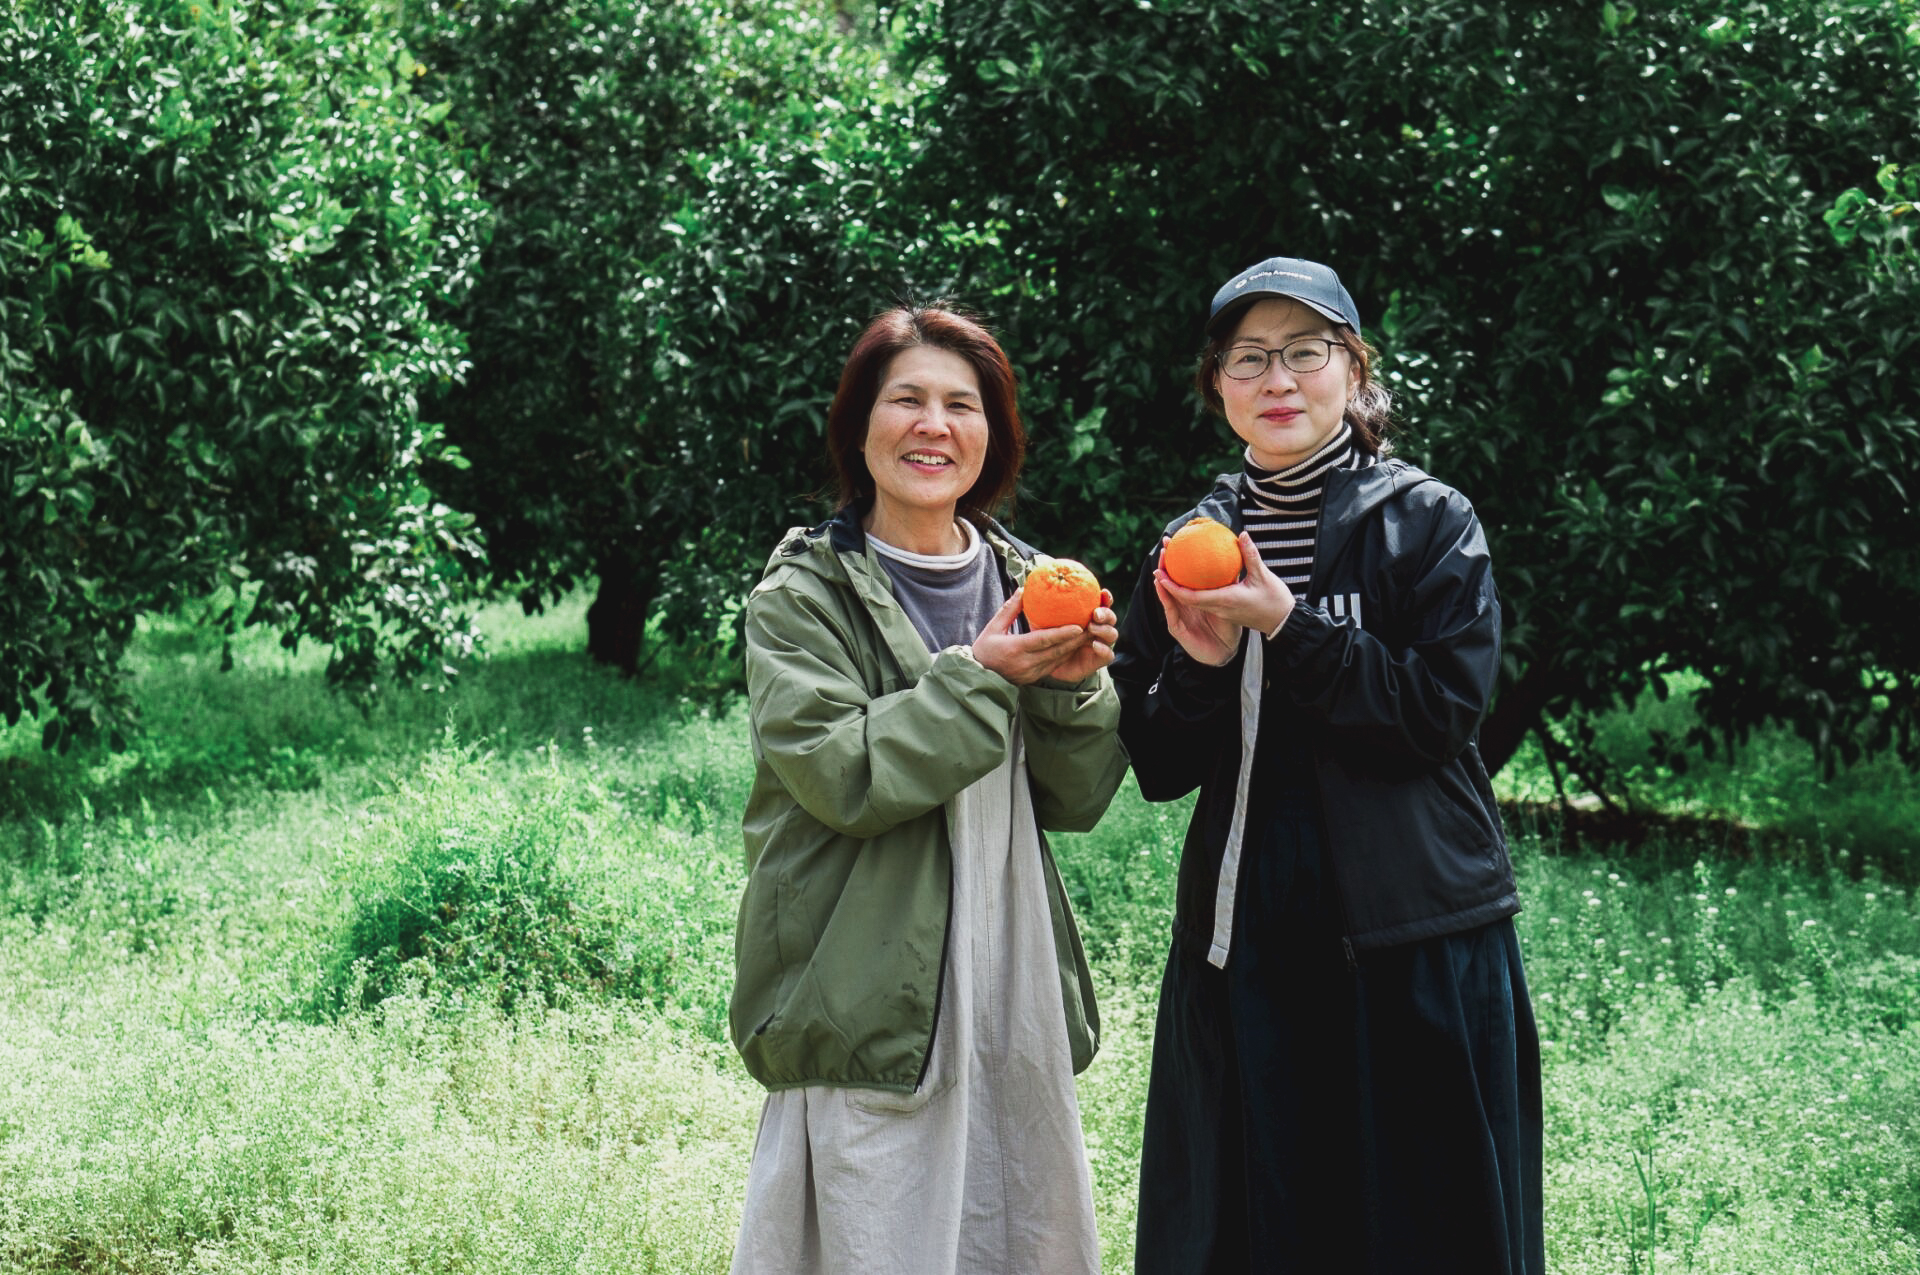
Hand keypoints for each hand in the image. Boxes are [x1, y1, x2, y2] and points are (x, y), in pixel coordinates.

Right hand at [972, 589, 1099, 685]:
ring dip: (1073, 648)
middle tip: (1091, 627)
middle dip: (1075, 640)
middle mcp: (1025, 663)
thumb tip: (1024, 590)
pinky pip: (1053, 666)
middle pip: (1055, 651)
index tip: (1078, 626)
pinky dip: (1064, 655)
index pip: (1043, 640)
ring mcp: (1031, 673)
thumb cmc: (984, 649)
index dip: (1062, 634)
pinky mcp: (1034, 678)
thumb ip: (1010, 609)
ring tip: (1087, 635)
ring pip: (1057, 659)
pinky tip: (1073, 646)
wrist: (978, 676)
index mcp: (1014, 649)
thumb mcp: (993, 627)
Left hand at [1041, 590, 1117, 685]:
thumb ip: (1038, 607)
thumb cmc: (1043, 639)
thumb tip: (1022, 590)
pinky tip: (1095, 645)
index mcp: (1087, 616)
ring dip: (1105, 630)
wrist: (1046, 665)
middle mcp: (1096, 628)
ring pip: (1112, 634)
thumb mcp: (1039, 622)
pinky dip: (1104, 650)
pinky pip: (1107, 655)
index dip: (1105, 598)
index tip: (1102, 592)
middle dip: (1106, 613)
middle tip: (1095, 613)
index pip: (1101, 603)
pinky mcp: (1097, 660)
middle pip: (1110, 618)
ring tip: (1092, 628)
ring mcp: (1099, 644)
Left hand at [1154, 532, 1294, 665]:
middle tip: (1161, 563)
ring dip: (1180, 586)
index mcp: (1224, 601)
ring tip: (1172, 565)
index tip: (1161, 574)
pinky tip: (1194, 573)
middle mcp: (1219, 607)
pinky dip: (1194, 588)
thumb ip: (1250, 555)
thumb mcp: (1263, 576)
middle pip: (1187, 598)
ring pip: (1194, 600)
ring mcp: (1221, 610)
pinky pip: (1204, 599)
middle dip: (1171, 583)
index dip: (1173, 587)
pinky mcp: (1226, 610)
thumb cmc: (1274, 601)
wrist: (1283, 622)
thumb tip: (1242, 534)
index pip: (1191, 597)